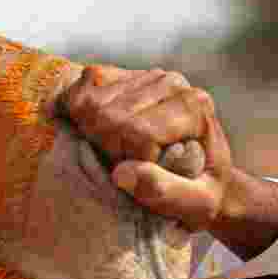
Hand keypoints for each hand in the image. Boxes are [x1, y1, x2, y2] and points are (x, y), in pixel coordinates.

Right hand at [60, 65, 233, 231]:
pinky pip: (81, 87)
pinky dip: (74, 109)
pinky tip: (91, 129)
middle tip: (124, 163)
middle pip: (108, 116)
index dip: (128, 160)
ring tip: (114, 149)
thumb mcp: (196, 203)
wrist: (205, 173)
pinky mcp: (124, 75)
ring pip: (90, 102)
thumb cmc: (202, 191)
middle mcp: (171, 83)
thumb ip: (165, 192)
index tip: (142, 172)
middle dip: (106, 147)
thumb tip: (121, 174)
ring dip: (91, 132)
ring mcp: (145, 76)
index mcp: (193, 107)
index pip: (136, 132)